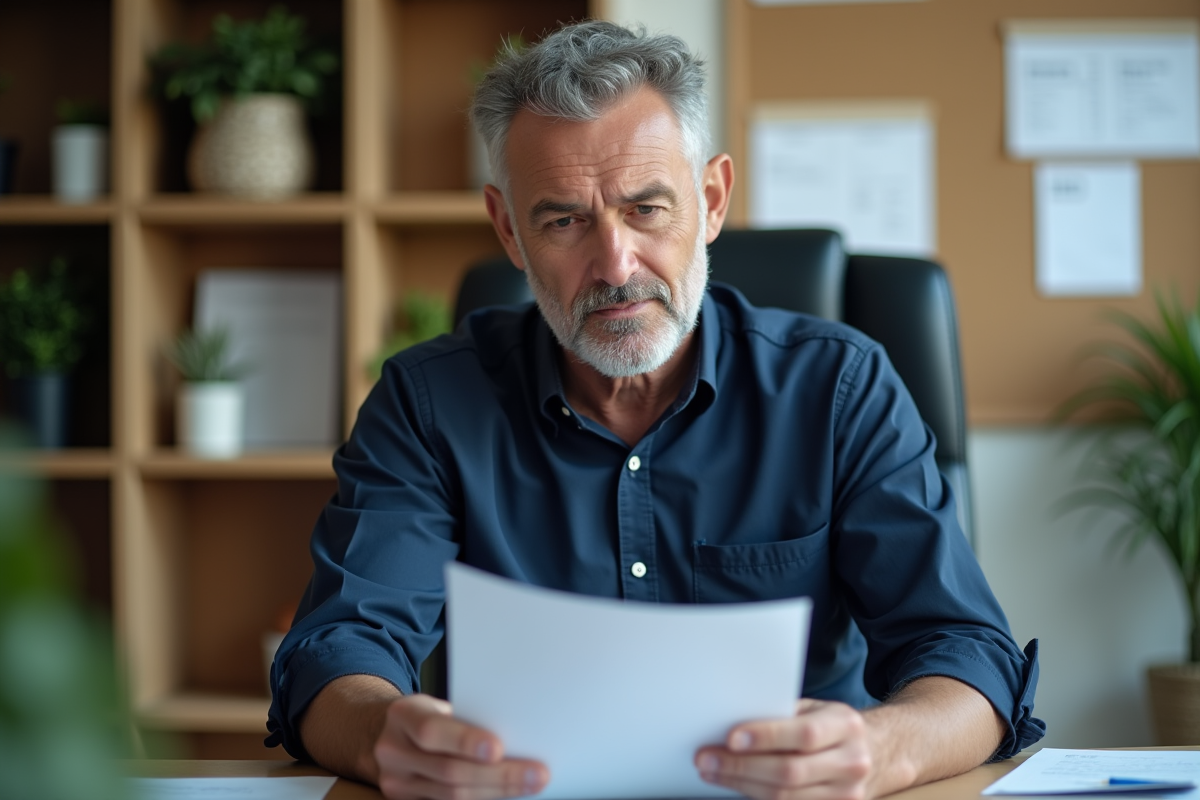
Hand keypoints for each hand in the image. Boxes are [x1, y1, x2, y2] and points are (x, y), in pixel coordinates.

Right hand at [373, 693, 549, 799]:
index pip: (431, 730)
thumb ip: (466, 717)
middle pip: (449, 771)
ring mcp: (396, 782)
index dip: (465, 741)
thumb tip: (516, 734)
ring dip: (496, 792)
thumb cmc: (429, 715)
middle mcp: (393, 750)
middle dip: (498, 775)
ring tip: (529, 785)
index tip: (499, 748)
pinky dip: (481, 799)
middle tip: (536, 774)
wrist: (392, 734)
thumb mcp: (439, 704)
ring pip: (451, 795)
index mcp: (403, 715)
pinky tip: (504, 795)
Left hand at [694, 699, 871, 799]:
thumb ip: (783, 714)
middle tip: (707, 759)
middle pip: (790, 771)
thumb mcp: (816, 710)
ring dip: (742, 785)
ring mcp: (847, 795)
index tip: (731, 737)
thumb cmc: (831, 727)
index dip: (766, 737)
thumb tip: (733, 718)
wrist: (875, 754)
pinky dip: (758, 799)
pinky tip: (737, 788)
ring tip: (713, 773)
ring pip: (786, 797)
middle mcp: (851, 762)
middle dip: (742, 766)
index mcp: (846, 726)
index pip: (804, 734)